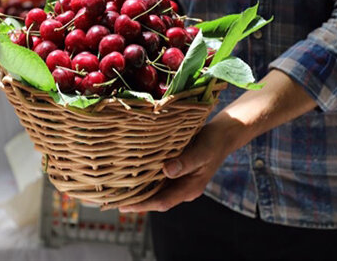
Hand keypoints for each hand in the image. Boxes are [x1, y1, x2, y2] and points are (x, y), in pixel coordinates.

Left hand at [119, 70, 316, 212]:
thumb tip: (166, 170)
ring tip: (116, 187)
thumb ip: (185, 162)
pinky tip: (130, 171)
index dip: (142, 205)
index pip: (161, 202)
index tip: (123, 205)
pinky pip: (157, 176)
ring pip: (155, 188)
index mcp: (189, 188)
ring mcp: (179, 178)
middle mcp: (182, 186)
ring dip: (137, 188)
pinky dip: (144, 176)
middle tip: (111, 199)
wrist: (225, 131)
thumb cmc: (214, 141)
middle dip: (135, 200)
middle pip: (155, 198)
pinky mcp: (176, 167)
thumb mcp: (202, 151)